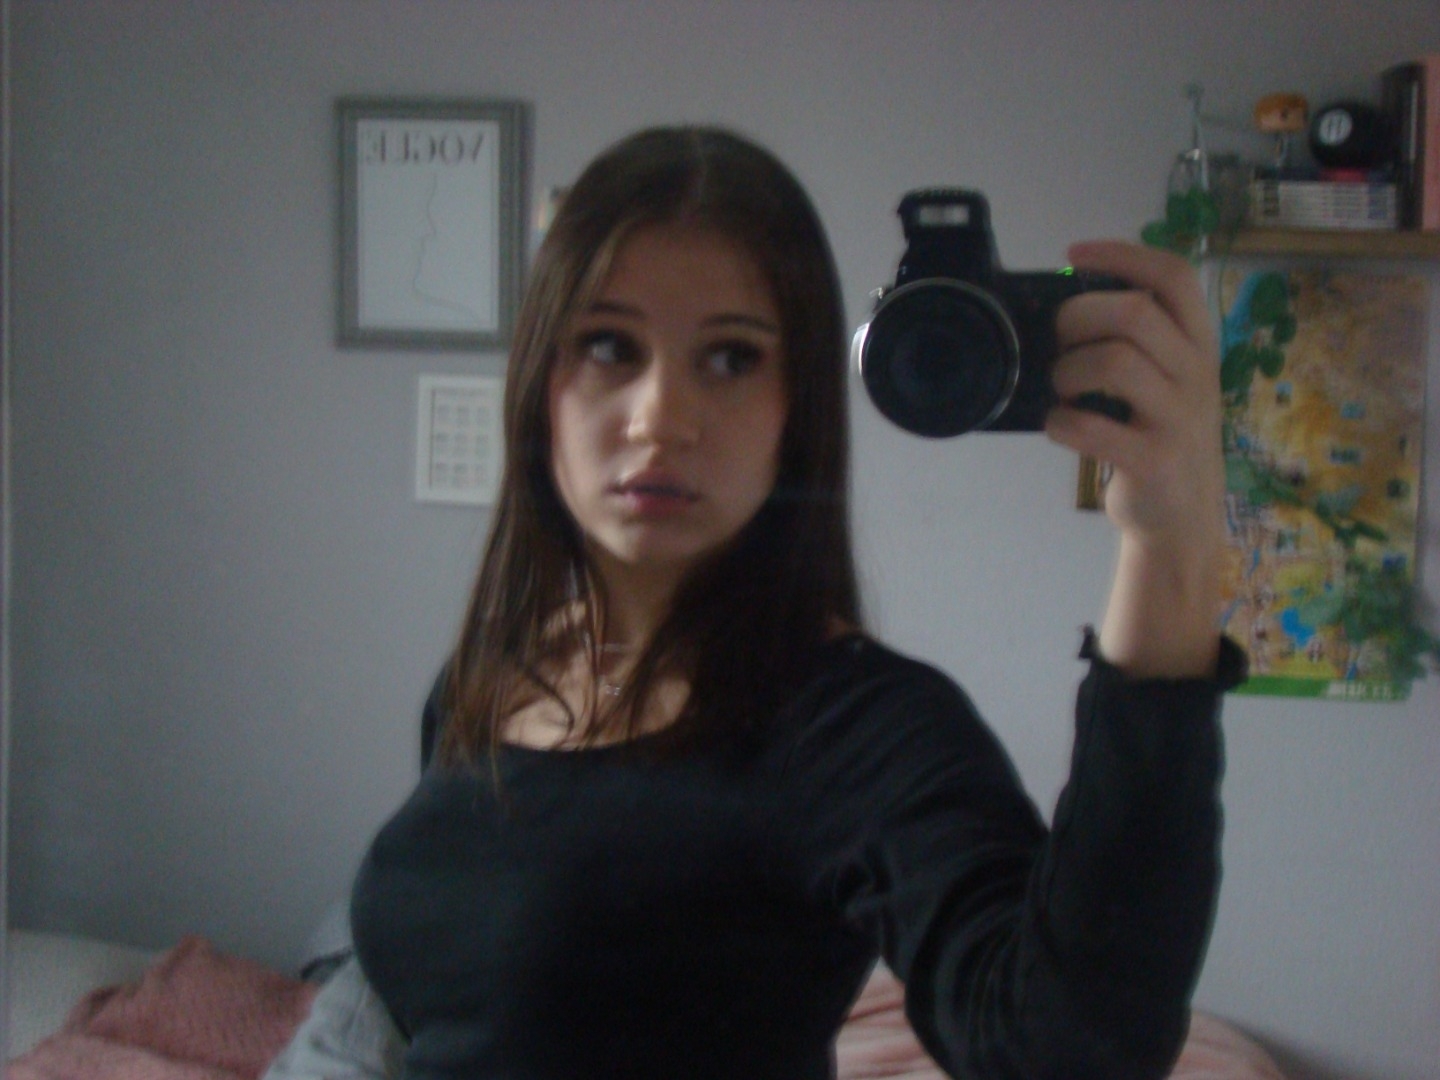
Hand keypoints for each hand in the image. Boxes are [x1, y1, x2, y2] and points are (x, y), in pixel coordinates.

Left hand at [1046, 241, 1224, 676]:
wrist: (1181, 518)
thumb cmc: (1159, 436)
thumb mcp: (1167, 381)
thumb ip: (1137, 341)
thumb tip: (1065, 303)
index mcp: (1198, 344)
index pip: (1173, 277)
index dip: (1122, 254)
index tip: (1073, 254)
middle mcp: (1197, 374)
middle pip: (1134, 312)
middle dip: (1078, 318)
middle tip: (1059, 343)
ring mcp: (1180, 418)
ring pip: (1113, 362)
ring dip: (1067, 371)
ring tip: (1062, 389)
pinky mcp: (1155, 460)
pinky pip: (1092, 426)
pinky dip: (1061, 422)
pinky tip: (1060, 426)